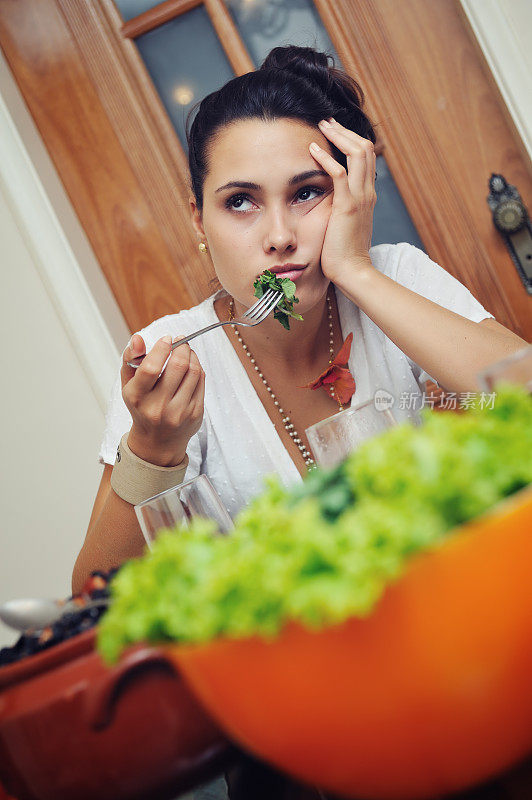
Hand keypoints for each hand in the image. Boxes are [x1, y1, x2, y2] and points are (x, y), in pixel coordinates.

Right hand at [121, 333, 204, 466]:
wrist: (157, 441)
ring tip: (186, 352)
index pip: (151, 368)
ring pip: (193, 372)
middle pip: (178, 366)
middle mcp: (158, 407)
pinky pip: (201, 382)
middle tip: (180, 341)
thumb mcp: (129, 385)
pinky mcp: (195, 414)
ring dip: (192, 356)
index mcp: (137, 397)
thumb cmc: (142, 407)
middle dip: (181, 348)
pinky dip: (198, 368)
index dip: (162, 349)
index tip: (167, 339)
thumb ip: (131, 359)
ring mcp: (179, 412)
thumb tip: (138, 338)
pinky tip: (191, 366)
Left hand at [309, 117, 376, 283]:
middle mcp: (367, 192)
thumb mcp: (343, 225)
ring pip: (357, 154)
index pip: (367, 157)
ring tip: (322, 127)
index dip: (352, 140)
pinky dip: (327, 158)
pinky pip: (340, 174)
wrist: (352, 272)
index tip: (334, 132)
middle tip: (326, 121)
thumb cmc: (343, 254)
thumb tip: (325, 202)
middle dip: (345, 131)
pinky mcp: (347, 207)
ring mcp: (360, 198)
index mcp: (367, 196)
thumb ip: (339, 209)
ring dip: (339, 136)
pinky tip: (313, 150)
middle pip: (365, 148)